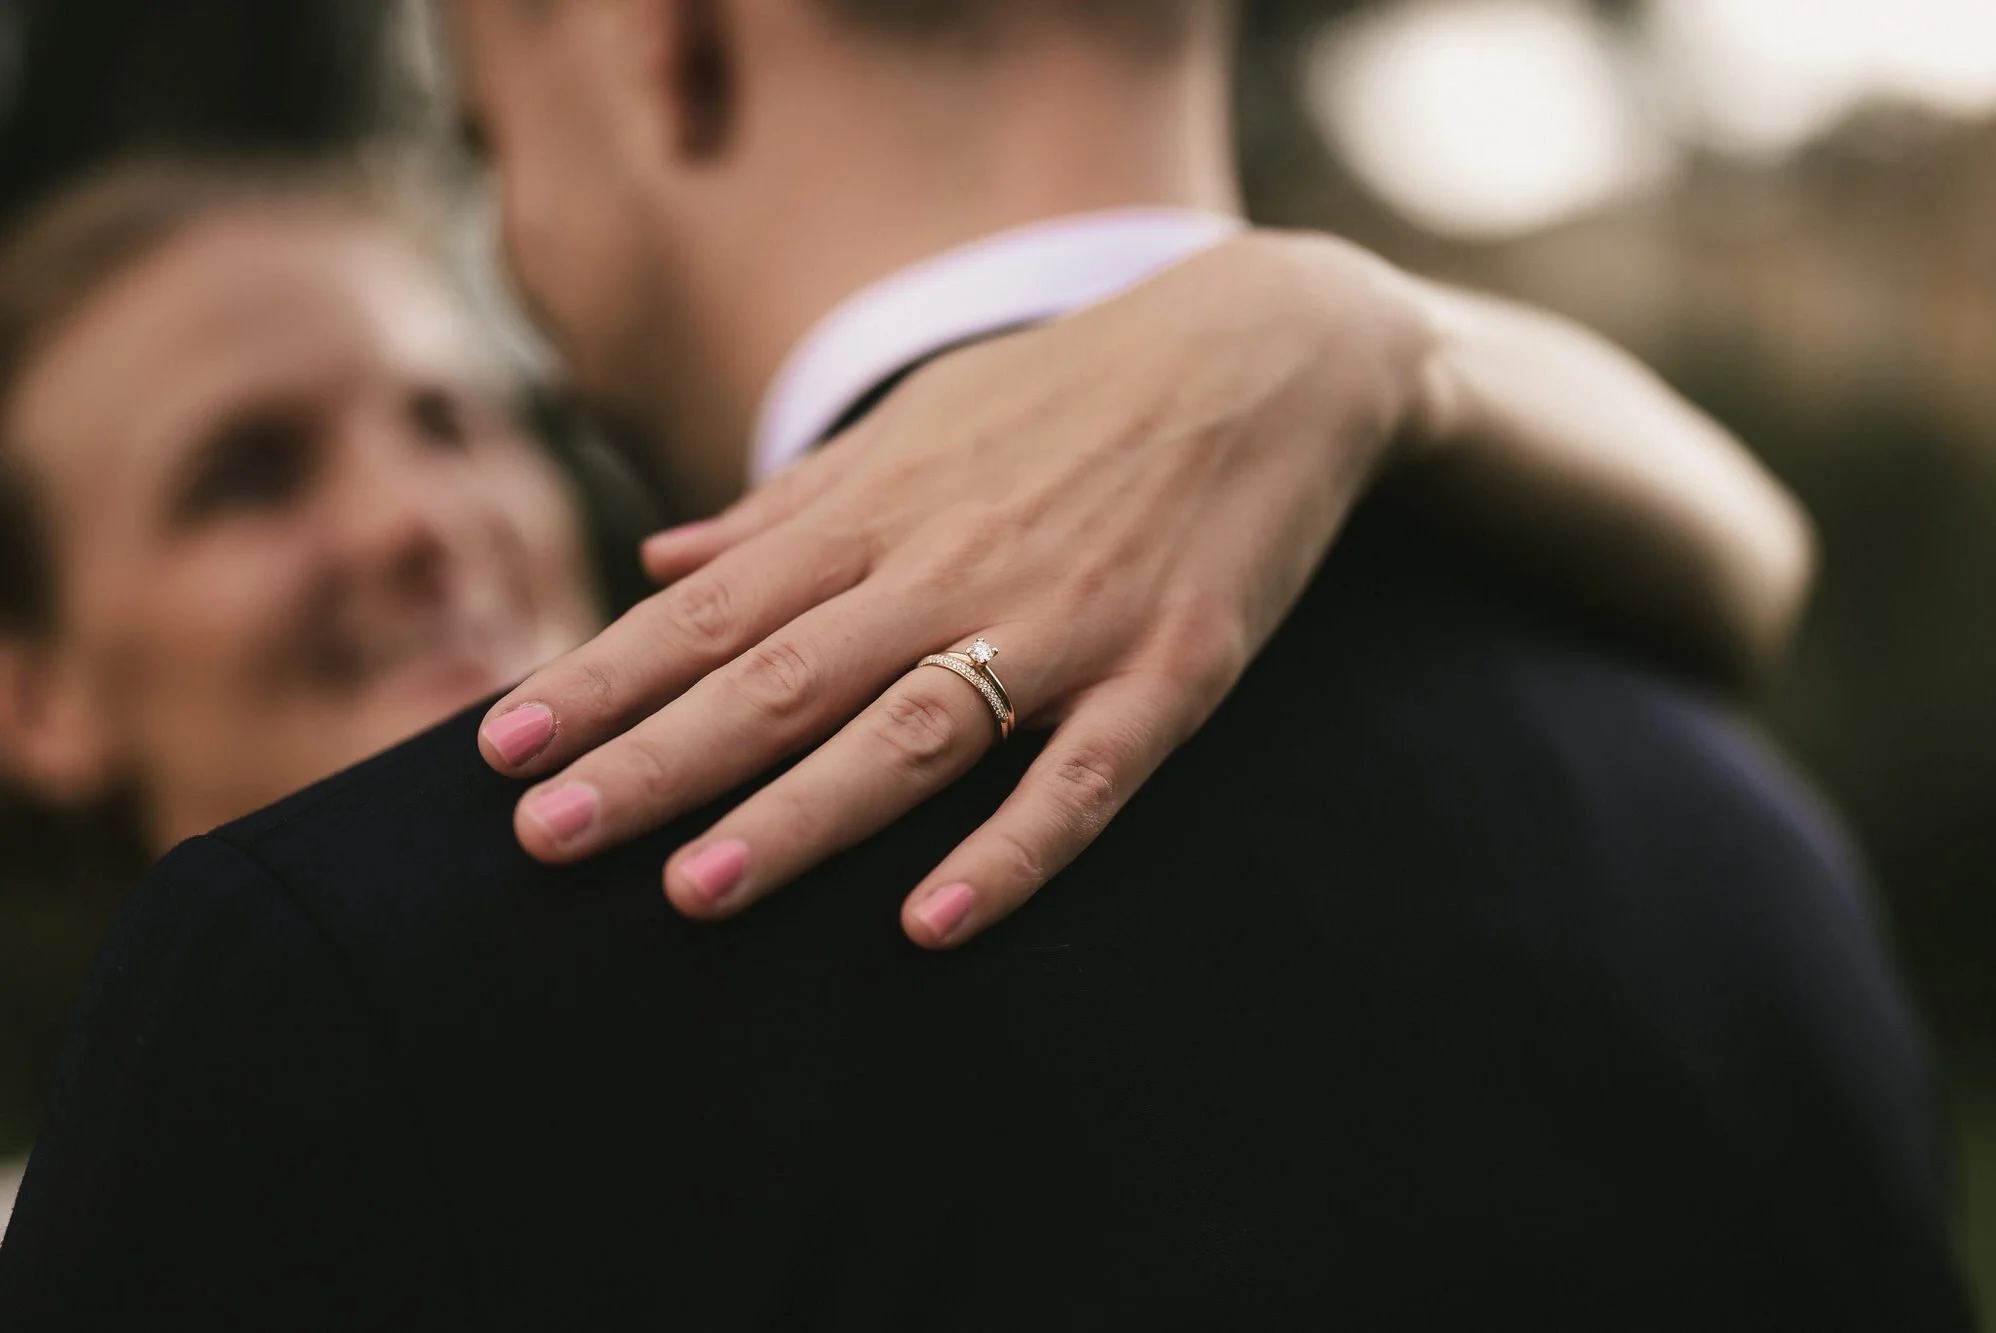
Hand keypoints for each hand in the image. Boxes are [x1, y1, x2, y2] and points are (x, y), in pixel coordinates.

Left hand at [479, 232, 1434, 946]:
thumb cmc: (1071, 393)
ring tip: (694, 892)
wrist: (1265, 352)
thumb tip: (659, 553)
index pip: (712, 610)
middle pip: (781, 680)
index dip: (603, 681)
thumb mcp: (917, 422)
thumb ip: (788, 504)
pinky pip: (1083, 780)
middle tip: (543, 840)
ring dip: (802, 817)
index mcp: (880, 512)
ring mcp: (1063, 624)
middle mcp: (951, 567)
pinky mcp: (1170, 672)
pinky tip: (932, 923)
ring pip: (911, 733)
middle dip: (654, 761)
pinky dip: (1011, 851)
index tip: (500, 749)